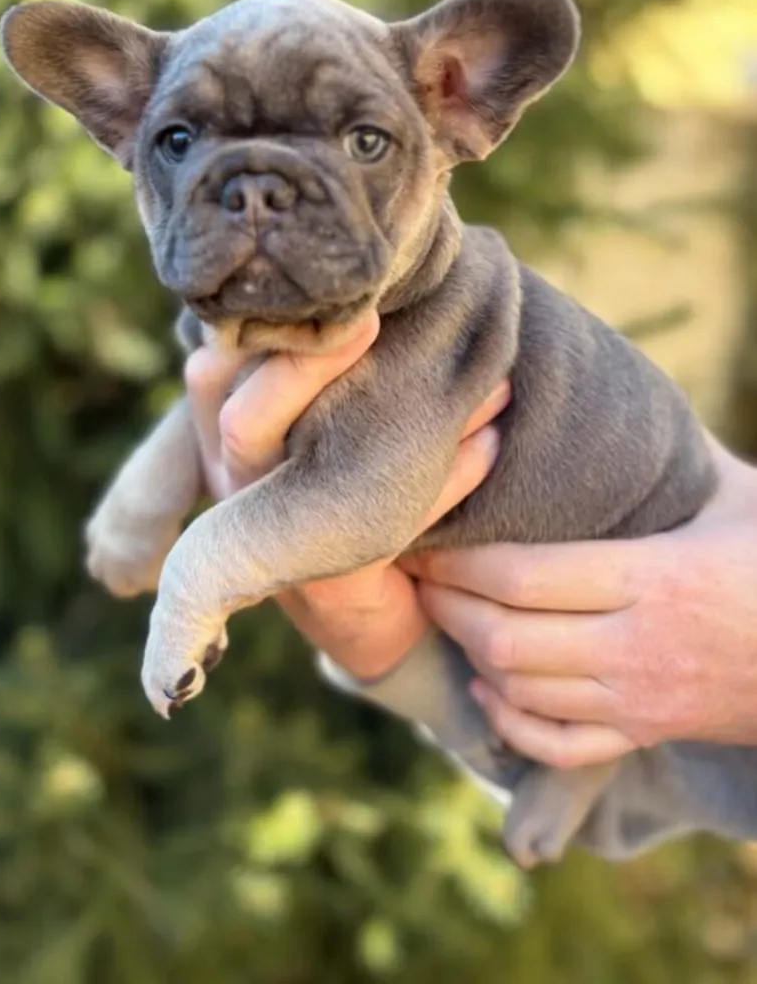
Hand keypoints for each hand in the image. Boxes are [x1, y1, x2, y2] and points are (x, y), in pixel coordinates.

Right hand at [184, 313, 508, 679]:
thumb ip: (330, 366)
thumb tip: (392, 274)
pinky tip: (490, 444)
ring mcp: (274, 542)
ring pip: (319, 473)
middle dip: (309, 366)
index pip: (212, 373)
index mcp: (229, 439)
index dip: (260, 332)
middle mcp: (239, 488)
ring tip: (491, 383)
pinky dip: (445, 481)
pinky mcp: (330, 585)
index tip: (338, 294)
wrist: (371, 614)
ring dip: (413, 419)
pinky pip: (387, 527)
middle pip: (242, 420)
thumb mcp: (322, 425)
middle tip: (373, 318)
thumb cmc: (345, 490)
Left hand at [401, 437, 756, 768]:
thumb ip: (678, 460)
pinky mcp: (648, 733)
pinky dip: (511, 722)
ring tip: (447, 617)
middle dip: (447, 608)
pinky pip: (558, 744)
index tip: (423, 541)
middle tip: (419, 576)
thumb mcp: (737, 500)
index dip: (458, 564)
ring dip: (471, 657)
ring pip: (521, 692)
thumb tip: (623, 399)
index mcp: (652, 577)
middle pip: (506, 638)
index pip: (522, 577)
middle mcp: (635, 645)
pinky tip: (492, 689)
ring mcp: (638, 698)